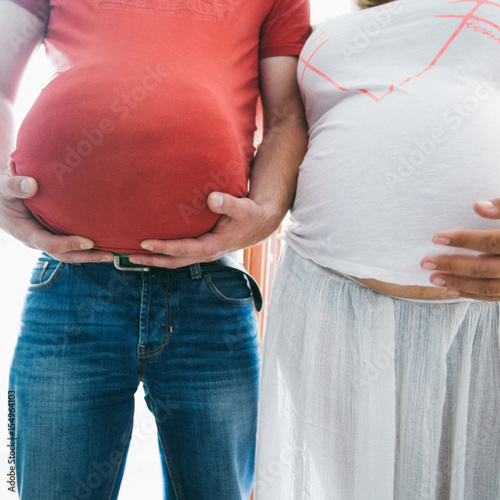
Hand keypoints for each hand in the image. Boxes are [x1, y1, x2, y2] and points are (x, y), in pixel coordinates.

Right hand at [0, 173, 113, 262]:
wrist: (1, 197)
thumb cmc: (2, 192)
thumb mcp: (2, 187)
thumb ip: (14, 186)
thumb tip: (32, 185)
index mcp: (26, 232)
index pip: (49, 243)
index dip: (69, 244)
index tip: (89, 242)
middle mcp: (38, 239)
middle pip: (64, 254)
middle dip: (86, 257)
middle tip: (109, 256)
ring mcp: (46, 238)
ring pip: (69, 252)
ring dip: (90, 255)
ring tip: (112, 254)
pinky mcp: (53, 233)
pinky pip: (70, 242)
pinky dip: (86, 245)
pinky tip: (105, 241)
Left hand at [129, 192, 278, 268]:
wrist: (260, 224)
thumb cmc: (250, 215)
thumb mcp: (243, 208)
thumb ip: (228, 203)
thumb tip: (211, 198)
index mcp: (212, 246)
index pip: (183, 250)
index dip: (163, 248)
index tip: (144, 243)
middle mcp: (205, 254)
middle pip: (174, 262)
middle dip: (151, 261)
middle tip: (128, 256)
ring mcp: (203, 253)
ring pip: (175, 260)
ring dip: (155, 259)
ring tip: (133, 255)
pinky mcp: (202, 248)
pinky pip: (180, 254)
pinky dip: (165, 253)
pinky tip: (153, 247)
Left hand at [421, 199, 499, 299]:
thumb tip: (477, 206)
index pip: (492, 240)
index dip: (464, 239)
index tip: (436, 237)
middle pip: (485, 268)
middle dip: (453, 266)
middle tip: (425, 262)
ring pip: (489, 287)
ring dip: (458, 283)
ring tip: (432, 278)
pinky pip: (494, 297)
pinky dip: (472, 295)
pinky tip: (450, 290)